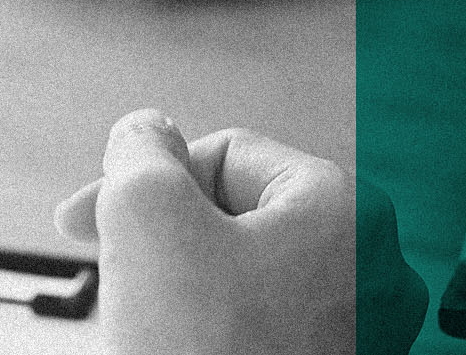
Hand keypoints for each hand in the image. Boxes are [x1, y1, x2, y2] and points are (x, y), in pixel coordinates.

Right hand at [55, 110, 427, 354]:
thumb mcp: (146, 217)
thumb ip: (138, 151)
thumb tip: (144, 132)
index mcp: (347, 210)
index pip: (223, 155)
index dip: (144, 181)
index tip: (91, 219)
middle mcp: (373, 271)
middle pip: (236, 218)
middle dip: (164, 241)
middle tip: (119, 274)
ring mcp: (362, 336)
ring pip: (244, 279)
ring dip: (182, 292)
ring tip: (149, 330)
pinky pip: (262, 331)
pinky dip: (213, 337)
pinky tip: (176, 353)